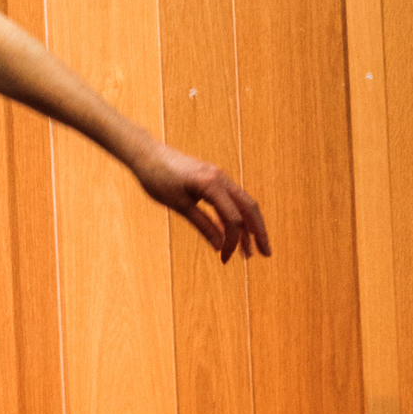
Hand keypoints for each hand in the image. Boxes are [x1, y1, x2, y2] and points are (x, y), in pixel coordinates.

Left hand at [131, 138, 270, 262]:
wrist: (146, 154)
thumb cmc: (157, 179)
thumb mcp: (179, 206)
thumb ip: (203, 225)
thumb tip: (219, 247)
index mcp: (212, 184)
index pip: (233, 218)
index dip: (232, 242)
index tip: (224, 259)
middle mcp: (221, 178)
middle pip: (249, 208)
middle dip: (259, 232)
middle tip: (266, 254)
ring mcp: (219, 177)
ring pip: (242, 203)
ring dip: (248, 226)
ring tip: (250, 250)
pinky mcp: (213, 178)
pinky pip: (231, 199)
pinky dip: (235, 216)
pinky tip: (235, 233)